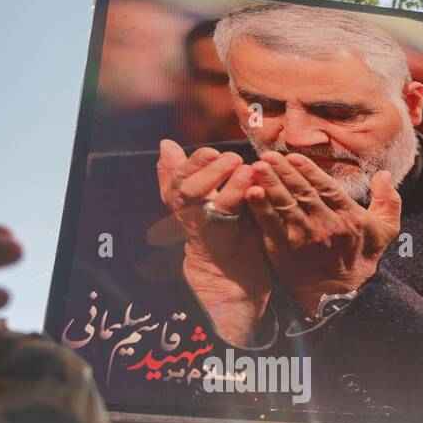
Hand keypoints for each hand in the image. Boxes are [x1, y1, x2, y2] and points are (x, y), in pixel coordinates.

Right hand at [156, 140, 271, 345]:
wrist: (229, 277)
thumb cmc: (215, 229)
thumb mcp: (195, 200)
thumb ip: (179, 173)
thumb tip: (165, 145)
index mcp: (182, 204)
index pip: (176, 180)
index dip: (190, 164)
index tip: (209, 152)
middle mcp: (194, 218)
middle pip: (187, 191)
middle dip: (205, 170)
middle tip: (228, 156)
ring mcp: (214, 232)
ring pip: (215, 205)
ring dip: (230, 185)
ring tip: (245, 168)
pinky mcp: (234, 242)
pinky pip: (239, 220)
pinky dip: (247, 201)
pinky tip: (258, 188)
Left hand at [243, 151, 400, 318]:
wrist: (342, 296)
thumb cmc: (361, 259)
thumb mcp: (385, 231)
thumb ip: (388, 200)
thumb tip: (384, 174)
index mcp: (348, 217)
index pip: (326, 187)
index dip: (308, 170)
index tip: (293, 156)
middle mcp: (326, 225)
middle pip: (302, 192)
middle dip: (284, 171)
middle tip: (268, 155)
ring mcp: (304, 238)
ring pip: (285, 204)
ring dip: (270, 183)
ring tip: (257, 167)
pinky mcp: (285, 250)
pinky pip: (270, 225)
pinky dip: (260, 208)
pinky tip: (251, 193)